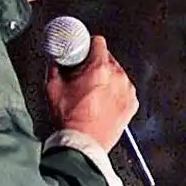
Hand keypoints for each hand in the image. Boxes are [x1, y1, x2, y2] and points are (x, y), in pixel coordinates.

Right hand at [46, 35, 137, 151]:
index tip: (84, 51)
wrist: (83, 143)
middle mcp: (118, 77)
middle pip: (108, 58)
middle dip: (96, 64)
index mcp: (100, 68)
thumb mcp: (53, 88)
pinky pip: (124, 90)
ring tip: (93, 94)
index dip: (88, 45)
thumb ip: (55, 67)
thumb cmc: (70, 119)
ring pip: (117, 74)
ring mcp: (127, 91)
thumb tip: (56, 58)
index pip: (99, 42)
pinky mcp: (131, 104)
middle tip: (84, 77)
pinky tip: (102, 103)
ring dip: (107, 79)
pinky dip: (115, 93)